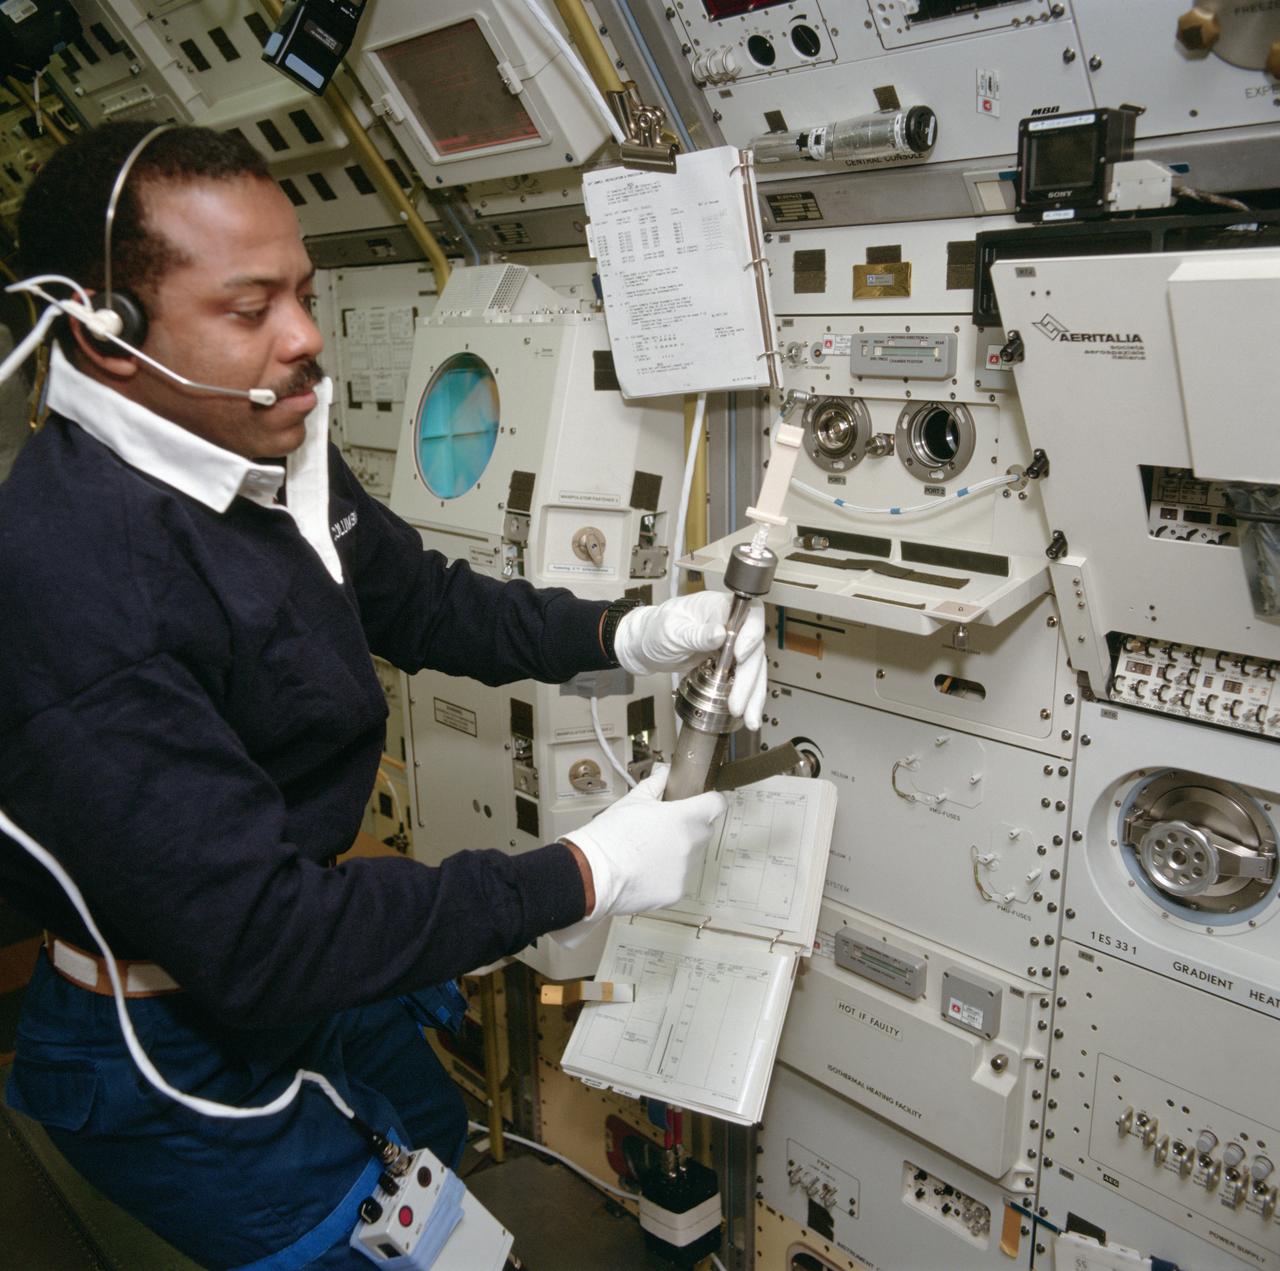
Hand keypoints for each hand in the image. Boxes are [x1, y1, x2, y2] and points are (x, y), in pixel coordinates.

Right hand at [554, 765, 724, 941]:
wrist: (592, 872)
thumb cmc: (609, 835)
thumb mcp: (632, 801)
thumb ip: (656, 784)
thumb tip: (665, 772)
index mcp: (682, 818)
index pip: (716, 804)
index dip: (710, 801)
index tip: (702, 802)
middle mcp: (689, 845)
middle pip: (704, 831)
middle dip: (691, 827)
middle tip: (664, 827)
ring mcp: (684, 871)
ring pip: (691, 857)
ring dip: (677, 853)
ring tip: (646, 852)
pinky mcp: (675, 892)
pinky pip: (678, 879)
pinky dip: (666, 875)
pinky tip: (643, 871)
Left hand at [612, 592, 767, 728]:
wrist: (645, 647)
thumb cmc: (654, 630)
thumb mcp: (671, 631)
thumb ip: (696, 634)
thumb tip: (720, 633)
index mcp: (717, 607)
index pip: (749, 614)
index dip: (751, 633)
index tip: (741, 654)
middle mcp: (729, 625)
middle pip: (753, 648)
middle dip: (748, 678)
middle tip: (737, 701)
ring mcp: (729, 645)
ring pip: (752, 668)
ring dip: (752, 694)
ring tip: (749, 717)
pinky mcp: (727, 664)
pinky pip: (743, 679)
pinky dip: (747, 697)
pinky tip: (747, 712)